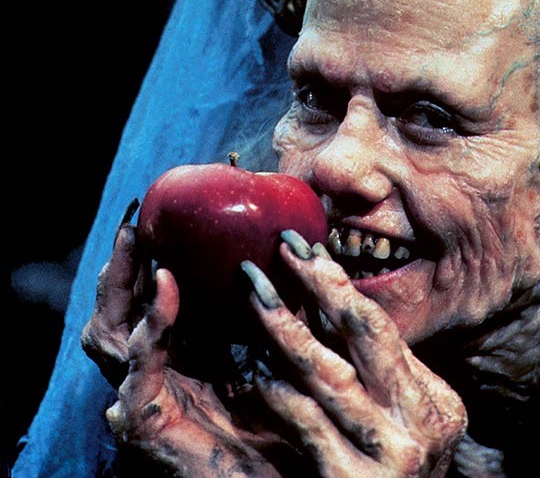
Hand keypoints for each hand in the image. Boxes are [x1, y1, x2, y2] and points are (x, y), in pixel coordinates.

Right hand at [81, 210, 283, 476]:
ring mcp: (143, 400)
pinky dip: (153, 326)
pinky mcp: (147, 425)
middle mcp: (155, 376)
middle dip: (122, 267)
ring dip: (125, 287)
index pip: (145, 304)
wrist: (284, 477)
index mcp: (180, 359)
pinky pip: (139, 371)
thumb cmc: (287, 423)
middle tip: (135, 223)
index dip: (143, 263)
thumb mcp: (280, 354)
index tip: (154, 218)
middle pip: (117, 314)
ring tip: (144, 247)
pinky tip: (168, 289)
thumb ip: (276, 313)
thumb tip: (297, 254)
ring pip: (111, 337)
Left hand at [241, 230, 467, 477]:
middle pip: (365, 337)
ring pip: (332, 377)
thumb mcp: (398, 419)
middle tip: (279, 249)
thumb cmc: (389, 474)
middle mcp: (423, 424)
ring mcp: (394, 455)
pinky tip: (255, 371)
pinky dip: (281, 396)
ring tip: (255, 295)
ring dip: (289, 330)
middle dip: (319, 287)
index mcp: (435, 401)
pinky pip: (310, 428)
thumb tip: (328, 302)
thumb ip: (376, 373)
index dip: (340, 284)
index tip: (305, 247)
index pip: (381, 329)